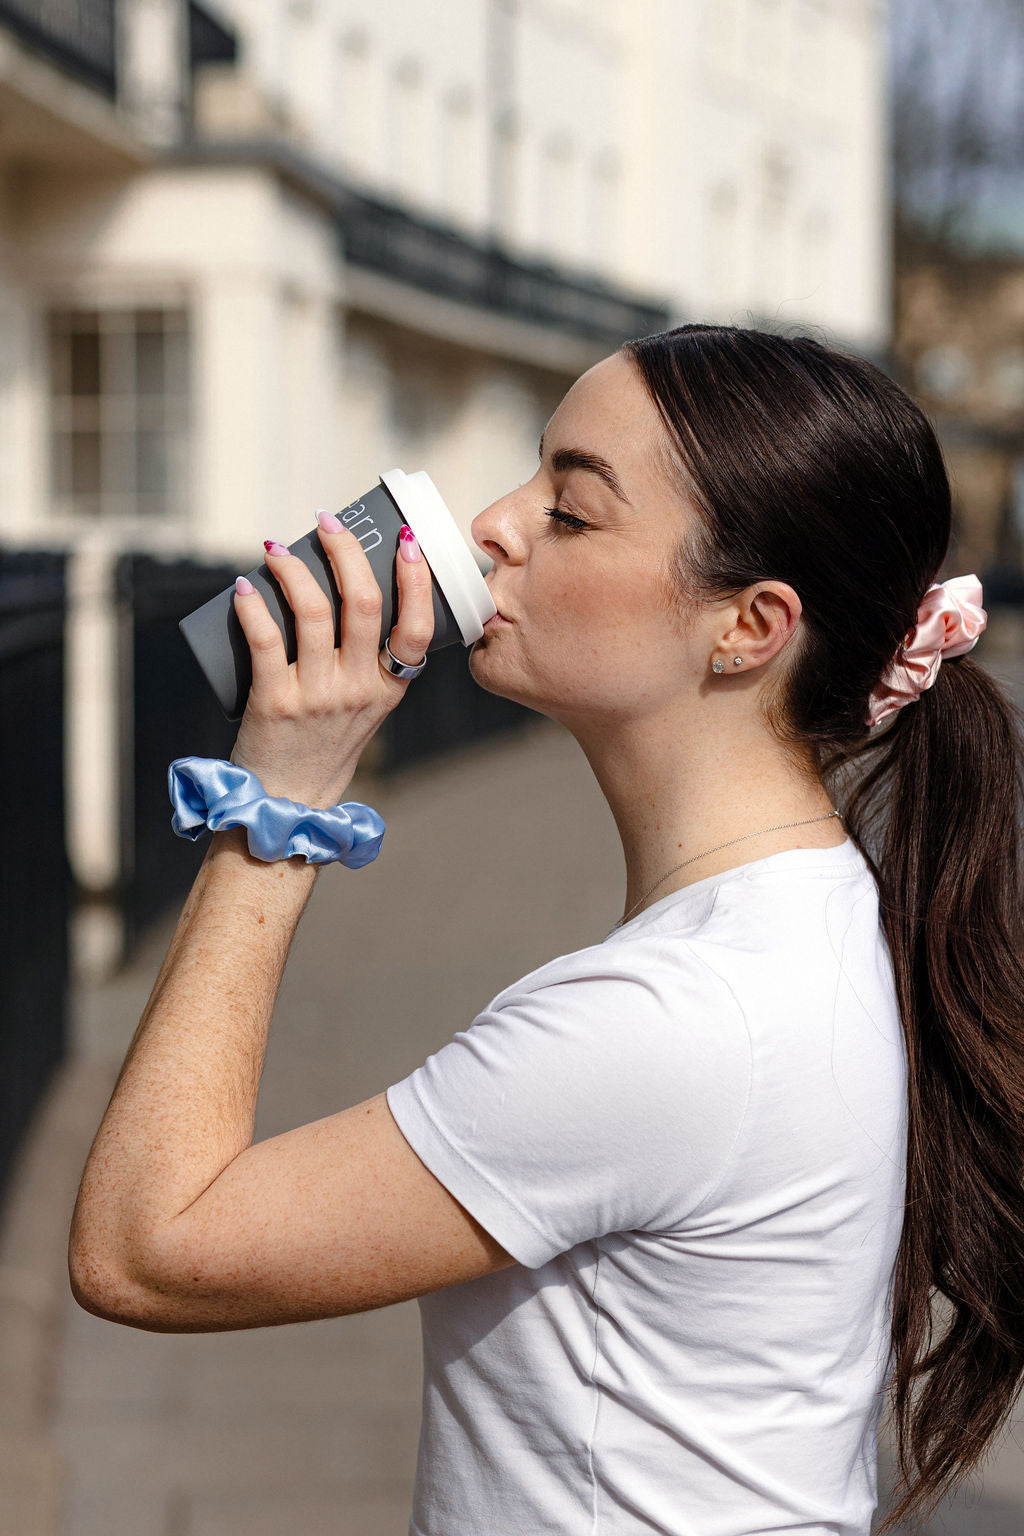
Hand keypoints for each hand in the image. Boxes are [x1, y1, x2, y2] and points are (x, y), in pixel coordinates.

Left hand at [229, 517, 433, 806]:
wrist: (288, 800)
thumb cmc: (323, 744)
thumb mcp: (365, 707)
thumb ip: (367, 662)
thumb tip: (342, 588)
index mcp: (389, 688)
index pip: (417, 628)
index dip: (416, 579)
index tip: (405, 540)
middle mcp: (359, 690)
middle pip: (364, 603)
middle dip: (346, 551)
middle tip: (328, 522)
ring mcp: (318, 696)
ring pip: (314, 612)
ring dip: (294, 568)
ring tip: (277, 549)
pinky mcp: (275, 703)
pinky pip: (266, 640)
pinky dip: (253, 605)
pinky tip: (244, 587)